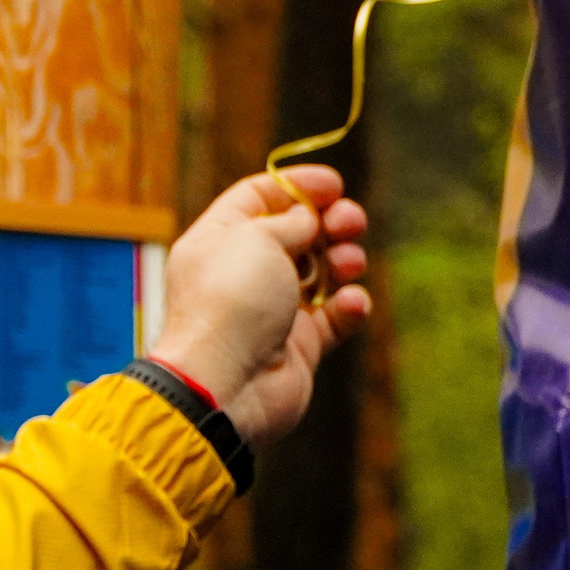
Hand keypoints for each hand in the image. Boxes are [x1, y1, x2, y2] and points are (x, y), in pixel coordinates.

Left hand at [147, 166, 369, 450]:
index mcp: (217, 240)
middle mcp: (241, 273)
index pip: (258, 198)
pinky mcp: (297, 345)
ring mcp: (271, 310)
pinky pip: (333, 317)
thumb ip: (289, 221)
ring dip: (343, 261)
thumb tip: (308, 219)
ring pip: (320, 273)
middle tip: (351, 222)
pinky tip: (351, 303)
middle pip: (296, 233)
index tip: (334, 185)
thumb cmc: (231, 304)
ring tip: (348, 263)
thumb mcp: (256, 239)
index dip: (297, 186)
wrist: (227, 384)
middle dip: (330, 222)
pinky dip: (348, 306)